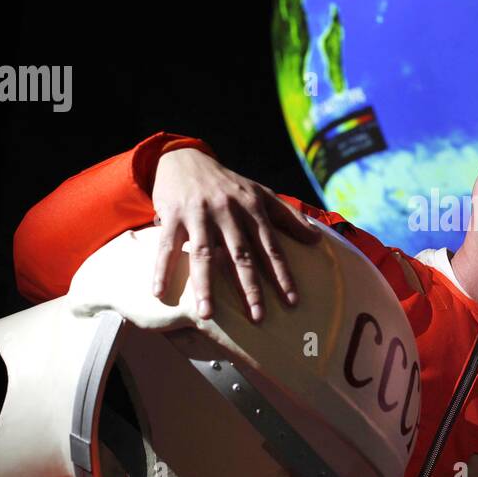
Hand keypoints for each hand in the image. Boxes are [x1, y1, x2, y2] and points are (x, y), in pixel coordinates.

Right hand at [150, 148, 320, 321]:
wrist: (185, 158)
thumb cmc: (227, 183)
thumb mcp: (261, 193)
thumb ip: (289, 217)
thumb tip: (317, 239)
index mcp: (252, 209)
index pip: (271, 247)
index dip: (282, 275)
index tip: (291, 301)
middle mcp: (228, 213)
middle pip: (241, 256)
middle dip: (250, 288)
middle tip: (257, 318)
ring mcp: (199, 214)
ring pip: (204, 255)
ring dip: (206, 286)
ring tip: (208, 315)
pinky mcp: (173, 215)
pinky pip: (166, 247)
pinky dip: (162, 269)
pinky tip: (159, 293)